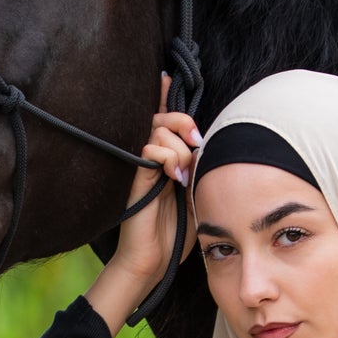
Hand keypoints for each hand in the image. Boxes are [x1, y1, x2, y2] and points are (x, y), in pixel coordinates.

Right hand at [85, 76, 201, 333]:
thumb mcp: (194, 193)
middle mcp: (149, 159)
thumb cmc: (174, 232)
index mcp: (163, 158)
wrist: (153, 260)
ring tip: (183, 173)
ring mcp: (140, 167)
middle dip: (182, 121)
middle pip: (161, 117)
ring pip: (157, 130)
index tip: (167, 77)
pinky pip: (149, 150)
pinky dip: (167, 157)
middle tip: (195, 140)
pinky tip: (174, 177)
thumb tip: (203, 143)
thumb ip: (196, 166)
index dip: (165, 95)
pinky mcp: (134, 177)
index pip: (163, 118)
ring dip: (178, 147)